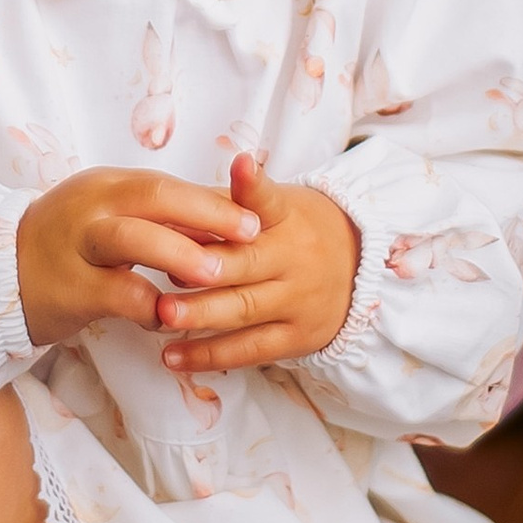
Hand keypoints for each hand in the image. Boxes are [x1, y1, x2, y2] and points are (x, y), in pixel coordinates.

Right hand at [17, 167, 261, 350]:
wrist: (0, 272)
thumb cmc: (72, 243)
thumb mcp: (113, 215)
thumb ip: (163, 217)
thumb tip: (230, 213)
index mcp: (109, 185)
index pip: (167, 185)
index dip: (212, 200)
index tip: (256, 216)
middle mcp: (93, 207)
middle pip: (152, 199)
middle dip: (205, 216)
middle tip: (249, 236)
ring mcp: (75, 245)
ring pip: (130, 240)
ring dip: (176, 254)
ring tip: (213, 274)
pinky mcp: (67, 288)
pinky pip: (114, 294)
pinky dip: (146, 306)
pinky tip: (166, 319)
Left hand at [152, 153, 359, 374]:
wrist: (360, 270)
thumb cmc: (298, 233)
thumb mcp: (277, 208)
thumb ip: (225, 208)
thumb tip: (168, 211)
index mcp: (287, 218)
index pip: (269, 199)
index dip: (254, 184)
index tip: (241, 166)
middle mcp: (294, 258)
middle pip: (246, 263)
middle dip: (206, 269)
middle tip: (168, 270)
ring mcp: (297, 301)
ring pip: (244, 309)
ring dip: (200, 314)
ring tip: (162, 315)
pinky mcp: (295, 338)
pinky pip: (249, 350)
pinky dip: (209, 355)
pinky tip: (173, 356)